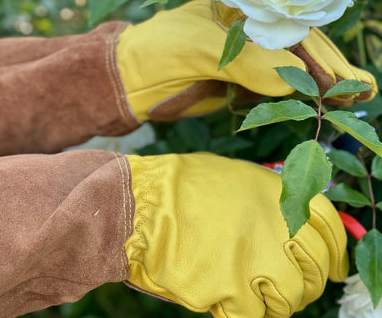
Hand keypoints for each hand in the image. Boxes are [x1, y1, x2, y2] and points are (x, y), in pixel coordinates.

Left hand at [117, 0, 376, 120]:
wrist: (127, 79)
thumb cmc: (154, 52)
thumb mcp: (196, 48)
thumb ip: (243, 59)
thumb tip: (291, 81)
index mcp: (238, 12)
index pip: (289, 28)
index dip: (318, 54)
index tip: (343, 78)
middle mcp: (245, 32)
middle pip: (296, 48)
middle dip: (327, 70)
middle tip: (359, 89)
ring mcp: (241, 58)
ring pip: (288, 68)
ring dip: (318, 83)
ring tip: (348, 97)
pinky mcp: (235, 81)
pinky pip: (270, 87)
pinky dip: (292, 95)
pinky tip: (313, 101)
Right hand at [125, 153, 348, 317]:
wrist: (143, 204)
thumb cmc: (182, 187)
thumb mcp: (232, 176)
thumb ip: (267, 198)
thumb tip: (290, 221)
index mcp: (277, 194)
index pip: (329, 226)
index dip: (337, 249)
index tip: (336, 266)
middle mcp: (275, 225)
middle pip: (315, 267)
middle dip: (307, 280)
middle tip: (291, 283)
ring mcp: (256, 260)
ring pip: (289, 298)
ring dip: (273, 298)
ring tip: (250, 287)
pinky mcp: (232, 290)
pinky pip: (253, 314)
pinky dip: (242, 309)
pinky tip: (225, 295)